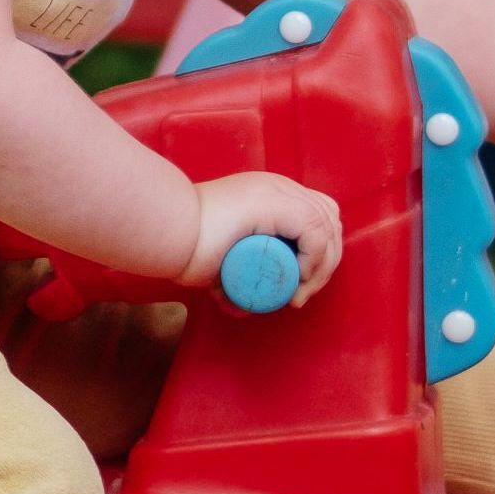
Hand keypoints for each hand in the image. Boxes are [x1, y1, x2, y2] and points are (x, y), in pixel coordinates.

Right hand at [184, 172, 342, 301]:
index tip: (299, 287)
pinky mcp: (274, 202)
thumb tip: (241, 307)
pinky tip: (297, 277)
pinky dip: (314, 258)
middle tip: (300, 295)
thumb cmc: (183, 246)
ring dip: (321, 266)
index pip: (318, 215)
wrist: (166, 231)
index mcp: (270, 194)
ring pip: (327, 227)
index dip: (321, 252)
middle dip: (325, 264)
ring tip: (297, 291)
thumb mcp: (218, 264)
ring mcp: (277, 191)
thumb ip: (228, 282)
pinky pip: (315, 231)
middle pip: (329, 221)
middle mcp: (278, 187)